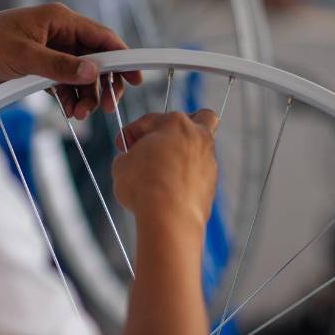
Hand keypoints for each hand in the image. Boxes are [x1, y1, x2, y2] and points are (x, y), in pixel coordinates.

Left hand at [0, 3, 141, 117]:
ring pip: (82, 76)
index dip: (122, 58)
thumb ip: (60, 67)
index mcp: (59, 19)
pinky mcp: (41, 67)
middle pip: (96, 59)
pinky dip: (71, 99)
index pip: (101, 37)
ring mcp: (51, 51)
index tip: (136, 79)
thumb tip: (93, 73)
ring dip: (86, 97)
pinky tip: (70, 113)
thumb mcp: (24, 58)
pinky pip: (66, 84)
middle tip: (106, 107)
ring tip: (80, 116)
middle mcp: (59, 32)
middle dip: (103, 84)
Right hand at [112, 110, 219, 229]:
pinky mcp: (211, 184)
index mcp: (175, 124)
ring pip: (201, 149)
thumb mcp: (122, 165)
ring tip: (161, 172)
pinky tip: (170, 189)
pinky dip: (186, 177)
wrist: (170, 217)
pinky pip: (199, 174)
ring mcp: (208, 161)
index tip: (122, 145)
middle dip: (183, 125)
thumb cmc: (145, 186)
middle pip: (200, 117)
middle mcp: (197, 137)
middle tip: (162, 140)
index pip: (150, 120)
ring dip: (183, 155)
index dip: (131, 132)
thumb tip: (132, 160)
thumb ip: (129, 156)